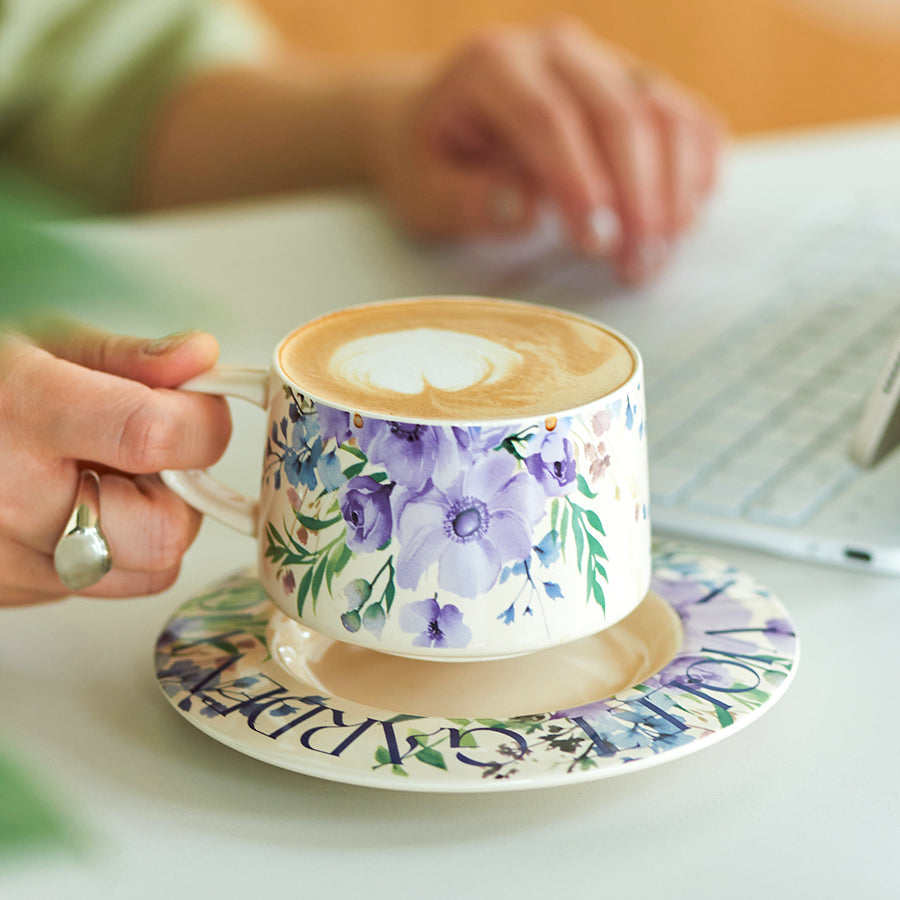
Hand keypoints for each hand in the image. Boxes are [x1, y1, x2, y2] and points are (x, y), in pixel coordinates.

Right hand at [0, 322, 230, 605]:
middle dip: (180, 494)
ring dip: (150, 526)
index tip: (198, 411)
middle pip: (161, 534)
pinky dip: (108, 550)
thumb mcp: (37, 340)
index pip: (152, 435)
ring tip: (106, 481)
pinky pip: (99, 586)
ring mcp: (2, 559)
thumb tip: (201, 359)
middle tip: (150, 458)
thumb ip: (128, 358)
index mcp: (20, 412)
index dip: (201, 425)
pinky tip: (69, 507)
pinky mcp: (5, 591)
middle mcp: (8, 498)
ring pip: (144, 572)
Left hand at [365, 18, 723, 282]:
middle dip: (636, 197)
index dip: (580, 182)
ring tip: (653, 258)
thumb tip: (522, 209)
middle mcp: (556, 51)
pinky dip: (695, 170)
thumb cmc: (432, 163)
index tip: (596, 243)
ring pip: (664, 114)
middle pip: (619, 114)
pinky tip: (679, 223)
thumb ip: (464, 200)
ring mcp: (604, 63)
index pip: (549, 118)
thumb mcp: (423, 192)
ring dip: (671, 192)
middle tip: (635, 264)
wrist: (444, 124)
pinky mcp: (637, 86)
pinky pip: (687, 119)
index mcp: (493, 65)